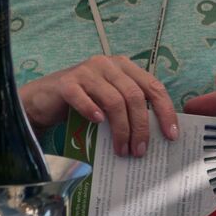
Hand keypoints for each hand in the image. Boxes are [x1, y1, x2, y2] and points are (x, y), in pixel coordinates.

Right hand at [19, 55, 178, 156]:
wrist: (44, 99)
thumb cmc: (83, 102)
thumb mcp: (111, 102)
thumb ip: (130, 109)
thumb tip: (154, 137)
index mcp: (125, 67)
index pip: (154, 87)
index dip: (165, 111)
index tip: (171, 135)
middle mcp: (108, 64)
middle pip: (134, 96)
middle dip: (141, 126)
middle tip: (140, 151)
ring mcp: (86, 71)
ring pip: (114, 100)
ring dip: (121, 129)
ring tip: (122, 150)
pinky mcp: (66, 82)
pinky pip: (83, 97)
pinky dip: (92, 111)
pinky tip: (98, 123)